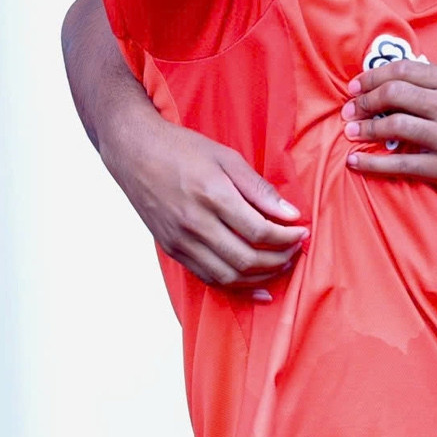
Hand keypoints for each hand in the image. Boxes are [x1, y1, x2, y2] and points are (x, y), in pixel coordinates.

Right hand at [100, 113, 307, 293]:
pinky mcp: (172, 250)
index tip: (302, 232)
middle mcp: (194, 224)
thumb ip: (259, 189)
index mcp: (212, 196)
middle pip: (246, 259)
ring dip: (261, 277)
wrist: (135, 152)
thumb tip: (290, 214)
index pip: (259, 230)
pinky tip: (256, 287)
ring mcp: (180, 241)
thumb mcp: (227, 158)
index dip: (286, 238)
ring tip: (281, 265)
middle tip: (295, 250)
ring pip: (228, 276)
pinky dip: (236, 287)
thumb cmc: (183, 149)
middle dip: (279, 260)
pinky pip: (208, 278)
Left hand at [341, 60, 436, 194]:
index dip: (372, 76)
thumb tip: (403, 77)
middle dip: (363, 101)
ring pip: (392, 126)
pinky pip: (399, 163)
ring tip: (350, 131)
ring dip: (364, 128)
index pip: (403, 70)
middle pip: (392, 94)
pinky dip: (372, 162)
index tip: (357, 86)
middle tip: (350, 109)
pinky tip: (355, 161)